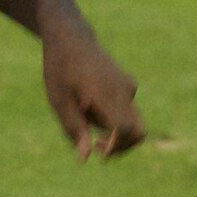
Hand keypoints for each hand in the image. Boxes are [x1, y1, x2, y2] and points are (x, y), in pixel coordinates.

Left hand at [42, 27, 144, 161]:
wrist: (71, 38)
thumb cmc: (60, 69)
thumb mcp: (59, 101)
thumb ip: (73, 129)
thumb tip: (85, 158)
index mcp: (106, 93)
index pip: (124, 128)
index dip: (116, 146)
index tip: (99, 153)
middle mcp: (124, 90)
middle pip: (138, 131)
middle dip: (121, 147)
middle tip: (96, 146)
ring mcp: (129, 87)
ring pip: (134, 124)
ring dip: (115, 132)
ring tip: (86, 119)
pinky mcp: (128, 86)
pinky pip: (127, 112)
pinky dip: (113, 119)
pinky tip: (89, 107)